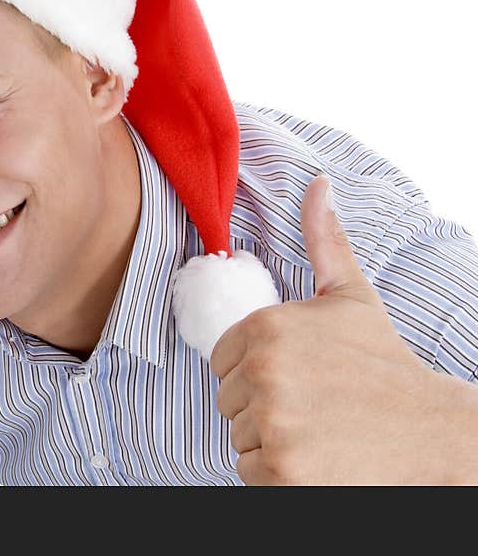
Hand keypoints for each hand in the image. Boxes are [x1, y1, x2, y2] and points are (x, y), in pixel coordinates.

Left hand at [210, 175, 468, 484]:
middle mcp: (262, 372)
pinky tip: (319, 457)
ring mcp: (272, 424)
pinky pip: (249, 473)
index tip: (300, 374)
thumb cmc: (384, 362)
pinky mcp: (281, 472)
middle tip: (315, 403)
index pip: (222, 361)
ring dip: (270, 439)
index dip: (257, 371)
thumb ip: (324, 239)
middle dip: (263, 405)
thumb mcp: (351, 295)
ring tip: (319, 428)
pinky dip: (277, 474)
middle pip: (228, 400)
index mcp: (265, 328)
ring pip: (239, 436)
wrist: (434, 430)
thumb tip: (318, 183)